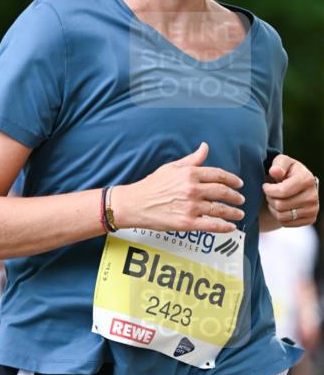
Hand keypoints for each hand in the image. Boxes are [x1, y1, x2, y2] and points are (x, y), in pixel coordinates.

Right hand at [113, 142, 244, 232]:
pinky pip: (211, 225)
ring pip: (219, 209)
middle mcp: (193, 189)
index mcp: (190, 173)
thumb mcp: (171, 167)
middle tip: (241, 200)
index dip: (232, 180)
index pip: (219, 175)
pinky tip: (231, 227)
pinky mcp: (186, 223)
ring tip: (239, 214)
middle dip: (235, 197)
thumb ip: (192, 159)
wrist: (134, 205)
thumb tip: (205, 147)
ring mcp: (191, 207)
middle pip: (222, 192)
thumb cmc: (151, 186)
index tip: (238, 184)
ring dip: (233, 212)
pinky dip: (224, 227)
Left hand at [262, 155, 318, 227]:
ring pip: (281, 216)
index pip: (282, 191)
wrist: (300, 186)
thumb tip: (274, 171)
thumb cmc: (288, 172)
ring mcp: (313, 209)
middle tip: (270, 194)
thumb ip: (278, 164)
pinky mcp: (310, 219)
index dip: (268, 190)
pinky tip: (282, 208)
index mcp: (307, 180)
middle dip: (270, 199)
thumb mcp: (283, 162)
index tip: (266, 186)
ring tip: (275, 200)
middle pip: (280, 205)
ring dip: (273, 209)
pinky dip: (279, 217)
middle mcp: (313, 196)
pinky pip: (286, 224)